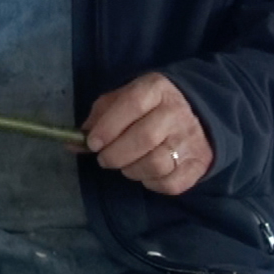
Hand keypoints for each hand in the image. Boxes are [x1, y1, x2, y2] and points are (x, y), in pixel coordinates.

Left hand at [82, 73, 212, 194]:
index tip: (92, 143)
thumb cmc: (150, 107)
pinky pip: (170, 183)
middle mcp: (177, 113)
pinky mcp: (199, 164)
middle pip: (144, 138)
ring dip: (131, 170)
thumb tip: (73, 142)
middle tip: (104, 159)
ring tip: (126, 165)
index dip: (108, 127)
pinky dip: (151, 183)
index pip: (132, 104)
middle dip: (115, 154)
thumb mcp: (124, 100)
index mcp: (156, 89)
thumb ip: (99, 117)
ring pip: (156, 164)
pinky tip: (145, 174)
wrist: (199, 115)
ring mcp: (191, 140)